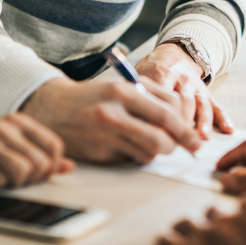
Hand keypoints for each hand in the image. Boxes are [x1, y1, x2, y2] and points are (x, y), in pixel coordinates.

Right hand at [0, 113, 73, 187]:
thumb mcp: (11, 143)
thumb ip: (40, 153)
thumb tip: (68, 166)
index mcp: (20, 121)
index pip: (54, 145)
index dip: (52, 166)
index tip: (39, 173)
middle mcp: (7, 127)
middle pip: (41, 163)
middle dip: (33, 179)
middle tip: (19, 179)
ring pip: (23, 172)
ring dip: (15, 184)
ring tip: (4, 179)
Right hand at [21, 76, 200, 164]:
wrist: (51, 108)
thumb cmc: (92, 97)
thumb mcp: (119, 86)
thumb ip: (149, 96)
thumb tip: (182, 116)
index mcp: (123, 90)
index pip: (167, 109)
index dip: (185, 124)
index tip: (194, 134)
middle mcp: (114, 111)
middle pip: (162, 134)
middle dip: (181, 142)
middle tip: (191, 147)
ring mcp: (105, 133)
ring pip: (149, 151)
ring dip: (159, 152)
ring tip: (157, 145)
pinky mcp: (98, 151)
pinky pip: (131, 159)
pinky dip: (139, 156)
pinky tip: (132, 147)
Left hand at [135, 42, 232, 138]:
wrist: (175, 52)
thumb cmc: (152, 68)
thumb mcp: (140, 71)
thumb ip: (135, 90)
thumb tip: (128, 116)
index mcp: (162, 71)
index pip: (162, 92)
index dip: (159, 112)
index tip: (153, 131)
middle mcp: (181, 77)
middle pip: (184, 100)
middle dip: (181, 122)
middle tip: (176, 142)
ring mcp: (196, 85)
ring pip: (200, 104)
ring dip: (202, 122)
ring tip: (201, 138)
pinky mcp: (206, 91)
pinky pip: (215, 104)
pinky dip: (222, 117)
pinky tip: (227, 129)